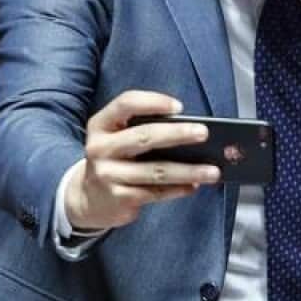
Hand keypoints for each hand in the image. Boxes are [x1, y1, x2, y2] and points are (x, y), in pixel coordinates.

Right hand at [64, 90, 219, 229]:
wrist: (88, 198)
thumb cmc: (116, 159)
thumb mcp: (118, 138)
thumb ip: (144, 129)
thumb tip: (192, 131)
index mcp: (101, 125)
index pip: (126, 104)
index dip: (154, 102)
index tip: (179, 106)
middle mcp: (101, 148)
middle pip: (144, 137)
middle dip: (178, 134)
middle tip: (204, 133)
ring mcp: (108, 175)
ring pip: (156, 171)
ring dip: (188, 170)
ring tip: (212, 170)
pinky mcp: (119, 198)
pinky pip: (156, 192)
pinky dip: (179, 189)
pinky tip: (194, 185)